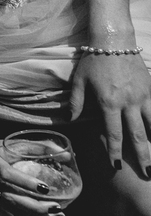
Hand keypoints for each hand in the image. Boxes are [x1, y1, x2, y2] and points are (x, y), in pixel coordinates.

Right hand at [0, 137, 61, 215]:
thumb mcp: (11, 142)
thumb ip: (38, 147)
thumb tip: (67, 155)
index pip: (5, 173)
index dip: (24, 182)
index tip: (45, 188)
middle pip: (8, 196)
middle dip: (34, 205)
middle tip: (55, 207)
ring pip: (8, 208)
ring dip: (32, 215)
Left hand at [68, 52, 150, 174]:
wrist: (114, 41)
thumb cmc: (93, 60)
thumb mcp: (79, 81)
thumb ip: (77, 102)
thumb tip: (72, 119)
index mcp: (107, 102)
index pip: (112, 133)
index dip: (115, 151)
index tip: (116, 166)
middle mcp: (127, 102)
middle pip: (137, 135)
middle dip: (142, 156)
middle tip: (147, 174)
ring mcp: (142, 96)